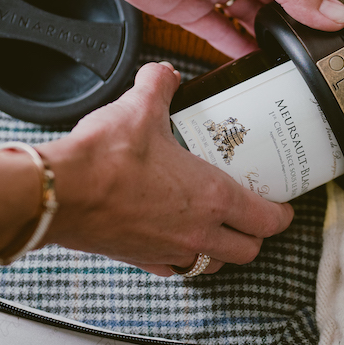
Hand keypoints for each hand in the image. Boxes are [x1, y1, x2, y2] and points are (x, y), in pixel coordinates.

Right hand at [38, 62, 294, 275]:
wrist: (60, 191)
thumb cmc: (105, 157)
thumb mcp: (140, 107)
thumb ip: (159, 86)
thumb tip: (164, 75)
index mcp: (213, 197)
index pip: (268, 220)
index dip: (282, 214)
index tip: (283, 206)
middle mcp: (197, 232)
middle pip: (246, 250)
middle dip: (255, 235)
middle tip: (252, 216)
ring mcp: (169, 251)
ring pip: (212, 264)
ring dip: (220, 249)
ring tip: (215, 227)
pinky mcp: (140, 259)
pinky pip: (173, 269)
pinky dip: (179, 258)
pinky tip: (171, 239)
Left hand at [77, 0, 343, 56]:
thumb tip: (336, 15)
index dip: (328, 2)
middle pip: (283, 6)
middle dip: (301, 30)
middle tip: (323, 63)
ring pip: (255, 25)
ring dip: (271, 45)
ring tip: (293, 73)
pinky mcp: (192, 13)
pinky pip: (223, 38)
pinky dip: (239, 55)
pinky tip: (254, 71)